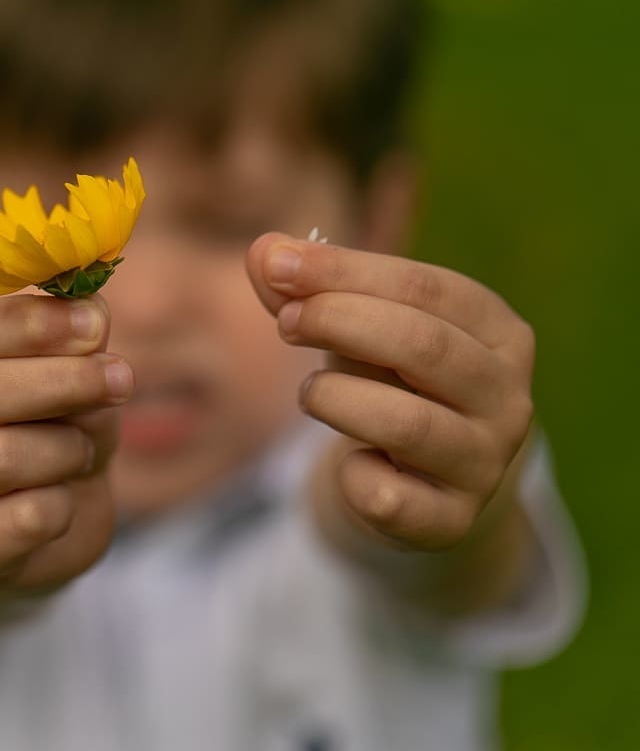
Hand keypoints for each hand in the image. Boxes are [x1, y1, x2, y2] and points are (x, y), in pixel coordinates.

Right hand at [0, 294, 131, 589]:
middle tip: (122, 376)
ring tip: (80, 452)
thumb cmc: (49, 432)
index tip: (94, 321)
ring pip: (0, 457)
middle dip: (60, 381)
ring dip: (64, 449)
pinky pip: (23, 519)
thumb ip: (78, 347)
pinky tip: (62, 505)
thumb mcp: (70, 382)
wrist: (31, 528)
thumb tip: (94, 312)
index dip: (33, 325)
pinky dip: (62, 507)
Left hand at [247, 233, 534, 551]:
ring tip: (309, 394)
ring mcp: (485, 463)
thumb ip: (308, 292)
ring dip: (335, 398)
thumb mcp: (354, 330)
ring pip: (408, 422)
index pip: (426, 287)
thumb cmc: (388, 384)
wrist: (424, 486)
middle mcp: (508, 396)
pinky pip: (389, 498)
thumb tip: (264, 252)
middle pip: (425, 345)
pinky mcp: (450, 521)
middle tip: (286, 323)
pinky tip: (348, 462)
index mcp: (497, 331)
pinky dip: (352, 475)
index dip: (345, 272)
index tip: (278, 266)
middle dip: (340, 322)